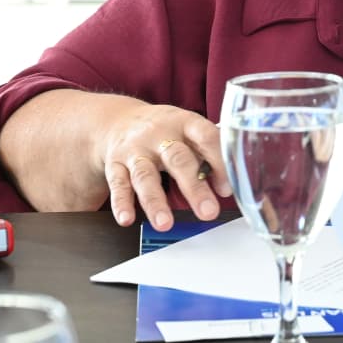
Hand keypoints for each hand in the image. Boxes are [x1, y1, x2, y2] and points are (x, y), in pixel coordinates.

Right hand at [100, 104, 232, 230]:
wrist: (119, 120)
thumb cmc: (165, 130)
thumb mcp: (188, 130)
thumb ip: (206, 154)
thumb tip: (226, 185)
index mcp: (184, 122)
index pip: (206, 137)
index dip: (219, 161)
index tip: (226, 188)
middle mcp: (159, 134)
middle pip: (178, 159)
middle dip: (194, 187)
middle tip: (208, 212)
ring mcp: (135, 149)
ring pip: (145, 175)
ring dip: (155, 201)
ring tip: (165, 224)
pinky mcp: (115, 164)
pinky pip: (118, 184)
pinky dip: (121, 203)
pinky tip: (127, 218)